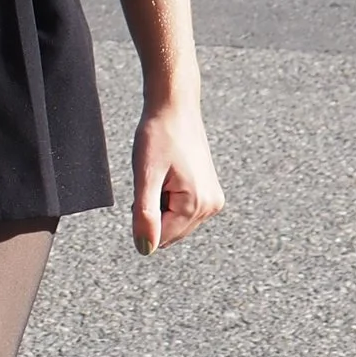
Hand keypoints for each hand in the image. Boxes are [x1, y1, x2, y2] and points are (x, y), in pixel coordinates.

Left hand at [132, 91, 223, 256]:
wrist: (175, 107)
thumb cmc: (158, 136)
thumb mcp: (145, 175)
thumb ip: (145, 214)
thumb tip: (145, 248)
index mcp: (197, 204)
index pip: (160, 238)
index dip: (142, 219)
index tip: (145, 188)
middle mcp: (211, 206)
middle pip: (169, 232)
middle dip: (153, 213)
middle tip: (152, 179)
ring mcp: (213, 200)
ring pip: (174, 222)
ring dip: (161, 205)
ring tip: (162, 174)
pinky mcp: (210, 193)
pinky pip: (182, 210)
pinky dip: (168, 199)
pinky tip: (169, 174)